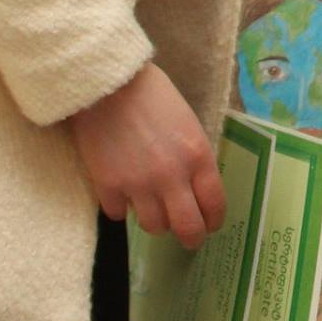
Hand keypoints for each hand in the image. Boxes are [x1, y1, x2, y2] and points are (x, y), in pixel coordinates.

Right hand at [67, 61, 225, 248]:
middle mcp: (172, 176)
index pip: (215, 205)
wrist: (107, 83)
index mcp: (198, 156)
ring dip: (155, 220)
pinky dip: (121, 206)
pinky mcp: (108, 186)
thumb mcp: (187, 123)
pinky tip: (121, 191)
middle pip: (188, 228)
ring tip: (151, 206)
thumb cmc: (152, 95)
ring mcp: (138, 184)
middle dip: (191, 237)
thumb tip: (196, 188)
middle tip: (187, 237)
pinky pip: (119, 214)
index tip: (210, 225)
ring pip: (154, 227)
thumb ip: (194, 157)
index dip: (214, 221)